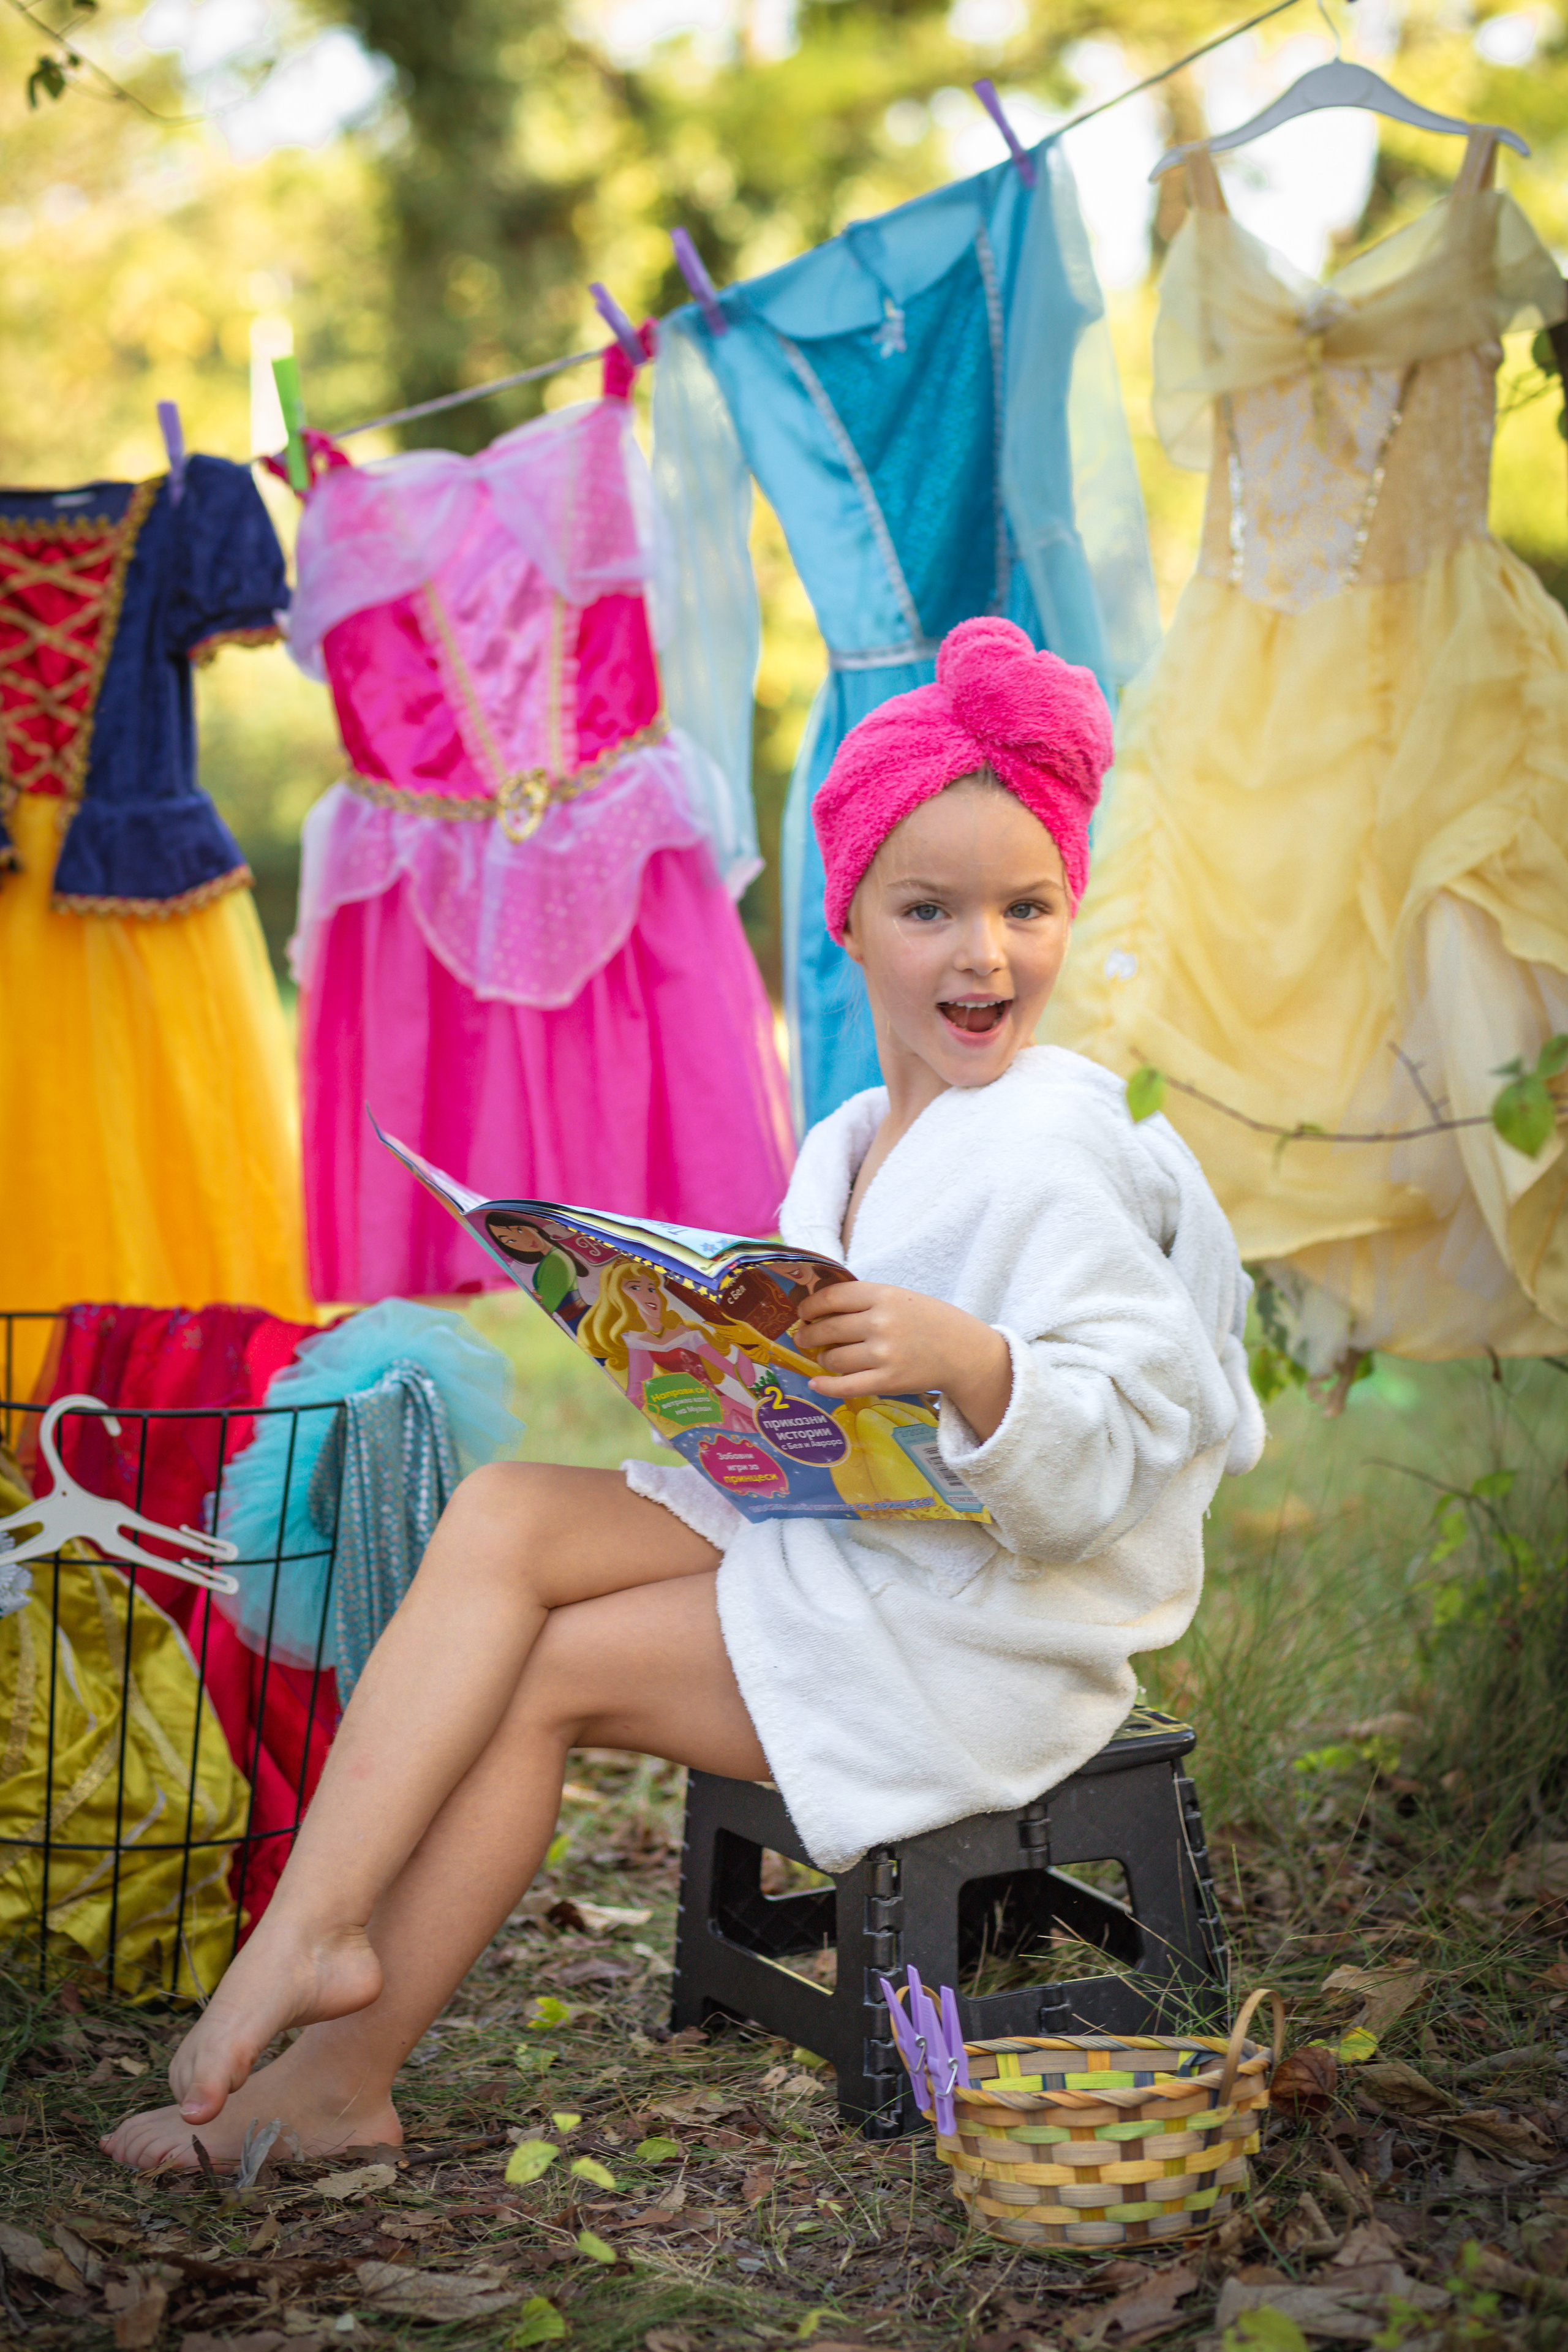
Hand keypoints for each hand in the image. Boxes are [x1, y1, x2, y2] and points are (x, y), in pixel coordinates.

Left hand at [795, 1282, 1013, 1441]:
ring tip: (826, 1356)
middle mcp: (882, 1323)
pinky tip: (816, 1382)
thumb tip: (819, 1308)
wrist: (964, 1352)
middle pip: (827, 1328)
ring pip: (833, 1358)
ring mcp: (884, 1354)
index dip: (810, 1305)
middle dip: (808, 1333)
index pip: (832, 1297)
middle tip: (804, 1336)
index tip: (803, 1311)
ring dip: (823, 1358)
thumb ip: (865, 1300)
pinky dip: (825, 1385)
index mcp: (884, 1296)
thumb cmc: (930, 1322)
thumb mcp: (900, 1297)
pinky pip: (844, 1386)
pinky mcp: (888, 1382)